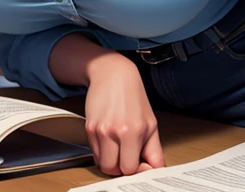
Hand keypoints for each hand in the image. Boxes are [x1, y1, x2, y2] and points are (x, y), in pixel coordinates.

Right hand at [84, 52, 164, 175]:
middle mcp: (115, 131)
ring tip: (119, 146)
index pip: (130, 169)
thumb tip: (154, 171)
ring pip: (102, 164)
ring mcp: (100, 129)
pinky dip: (103, 151)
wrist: (113, 74)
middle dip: (121, 166)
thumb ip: (154, 151)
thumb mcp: (151, 124)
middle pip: (113, 169)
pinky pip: (95, 152)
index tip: (140, 163)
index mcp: (133, 131)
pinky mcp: (89, 127)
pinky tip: (111, 138)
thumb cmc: (133, 96)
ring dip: (111, 160)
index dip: (136, 169)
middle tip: (128, 155)